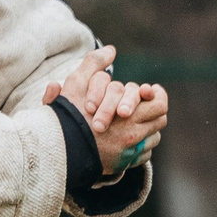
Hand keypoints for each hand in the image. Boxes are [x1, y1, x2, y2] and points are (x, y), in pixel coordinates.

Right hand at [42, 44, 167, 178]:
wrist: (56, 152)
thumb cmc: (67, 117)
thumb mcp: (76, 84)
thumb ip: (93, 63)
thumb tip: (110, 50)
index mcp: (128, 117)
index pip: (159, 104)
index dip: (157, 95)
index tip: (148, 91)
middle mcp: (133, 137)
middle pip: (160, 121)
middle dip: (153, 111)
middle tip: (143, 106)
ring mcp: (129, 153)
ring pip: (153, 138)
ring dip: (147, 129)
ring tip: (135, 122)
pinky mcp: (123, 166)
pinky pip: (143, 155)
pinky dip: (139, 147)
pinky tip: (126, 140)